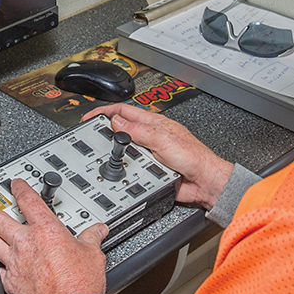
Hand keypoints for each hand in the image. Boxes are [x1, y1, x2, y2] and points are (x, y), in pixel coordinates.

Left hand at [0, 179, 108, 293]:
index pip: (29, 202)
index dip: (20, 189)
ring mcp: (14, 263)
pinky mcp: (10, 283)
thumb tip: (97, 230)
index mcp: (46, 230)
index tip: (15, 184)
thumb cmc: (80, 283)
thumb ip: (91, 238)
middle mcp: (25, 244)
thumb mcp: (93, 253)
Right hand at [85, 104, 232, 209]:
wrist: (204, 182)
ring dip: (116, 155)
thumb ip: (139, 131)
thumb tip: (117, 121)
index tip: (90, 117)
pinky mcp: (150, 169)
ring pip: (124, 151)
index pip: (125, 112)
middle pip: (121, 131)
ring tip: (108, 157)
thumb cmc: (194, 157)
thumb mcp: (163, 139)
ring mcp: (150, 153)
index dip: (105, 111)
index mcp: (155, 124)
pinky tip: (123, 171)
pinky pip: (132, 168)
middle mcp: (151, 136)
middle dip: (106, 134)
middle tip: (91, 139)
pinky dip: (125, 170)